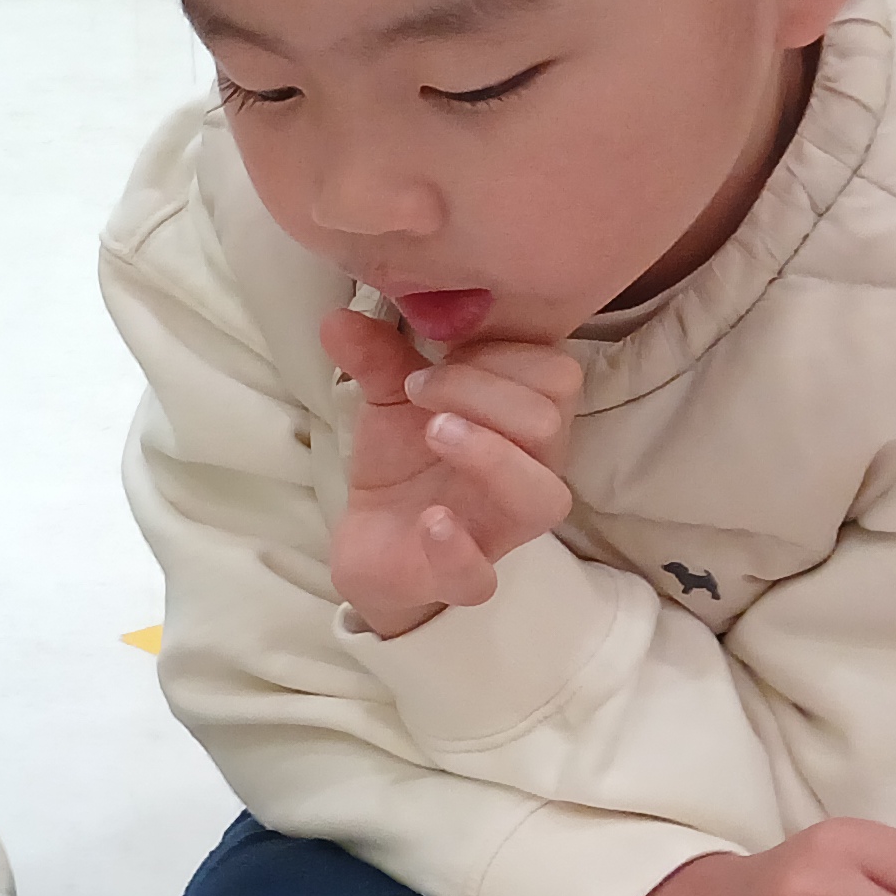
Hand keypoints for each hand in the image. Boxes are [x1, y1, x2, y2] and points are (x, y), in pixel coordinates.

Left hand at [320, 306, 578, 639]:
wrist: (372, 545)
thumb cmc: (406, 464)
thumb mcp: (390, 402)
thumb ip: (377, 357)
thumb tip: (338, 316)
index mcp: (525, 423)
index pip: (557, 373)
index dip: (500, 354)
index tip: (436, 356)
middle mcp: (530, 473)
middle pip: (550, 420)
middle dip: (481, 391)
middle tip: (417, 391)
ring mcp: (500, 530)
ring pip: (542, 494)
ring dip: (488, 453)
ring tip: (433, 432)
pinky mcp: (461, 579)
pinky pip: (481, 577)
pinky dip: (455, 547)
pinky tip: (429, 518)